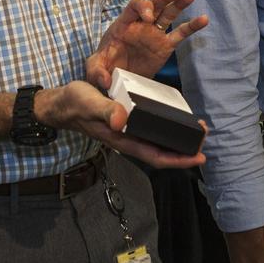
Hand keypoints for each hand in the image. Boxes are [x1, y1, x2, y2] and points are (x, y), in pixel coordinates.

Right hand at [36, 81, 204, 168]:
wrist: (60, 103)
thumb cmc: (74, 103)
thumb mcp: (89, 102)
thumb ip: (105, 110)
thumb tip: (123, 120)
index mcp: (121, 138)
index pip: (155, 156)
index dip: (178, 160)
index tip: (199, 157)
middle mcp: (127, 138)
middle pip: (160, 151)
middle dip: (183, 150)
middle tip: (204, 137)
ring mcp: (126, 131)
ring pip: (156, 141)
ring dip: (176, 138)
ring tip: (194, 129)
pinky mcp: (125, 121)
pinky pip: (149, 129)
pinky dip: (165, 127)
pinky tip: (173, 118)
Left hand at [86, 0, 208, 89]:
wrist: (116, 78)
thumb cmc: (104, 67)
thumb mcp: (94, 68)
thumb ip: (97, 71)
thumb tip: (105, 81)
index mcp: (124, 23)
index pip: (134, 6)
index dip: (142, 6)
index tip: (148, 16)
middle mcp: (141, 25)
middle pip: (154, 4)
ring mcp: (154, 34)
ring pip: (169, 14)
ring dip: (179, 4)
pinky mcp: (165, 46)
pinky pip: (180, 34)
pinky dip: (192, 26)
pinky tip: (204, 19)